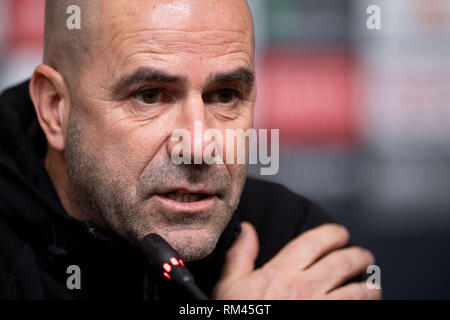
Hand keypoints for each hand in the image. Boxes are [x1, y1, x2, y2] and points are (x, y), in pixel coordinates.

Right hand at [212, 222, 380, 299]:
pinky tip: (367, 304)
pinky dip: (366, 305)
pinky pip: (359, 311)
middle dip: (358, 256)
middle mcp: (305, 288)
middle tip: (363, 256)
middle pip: (343, 262)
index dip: (332, 234)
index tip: (340, 234)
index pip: (314, 242)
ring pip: (359, 291)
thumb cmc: (240, 318)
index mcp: (282, 273)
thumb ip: (240, 255)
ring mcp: (322, 308)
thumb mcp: (230, 286)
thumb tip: (247, 230)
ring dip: (370, 284)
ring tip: (372, 283)